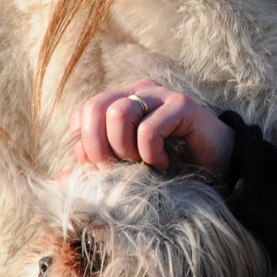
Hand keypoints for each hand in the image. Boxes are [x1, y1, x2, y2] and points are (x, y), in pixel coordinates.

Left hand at [66, 79, 233, 179]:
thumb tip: (57, 185)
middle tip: (117, 170)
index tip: (103, 171)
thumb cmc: (171, 167)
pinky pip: (150, 128)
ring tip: (141, 165)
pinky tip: (163, 164)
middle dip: (98, 147)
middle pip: (94, 108)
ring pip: (119, 114)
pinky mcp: (182, 105)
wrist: (220, 169)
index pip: (83, 113)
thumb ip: (96, 171)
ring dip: (125, 149)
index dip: (84, 146)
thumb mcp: (126, 170)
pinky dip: (150, 154)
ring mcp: (161, 95)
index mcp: (120, 101)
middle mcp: (138, 91)